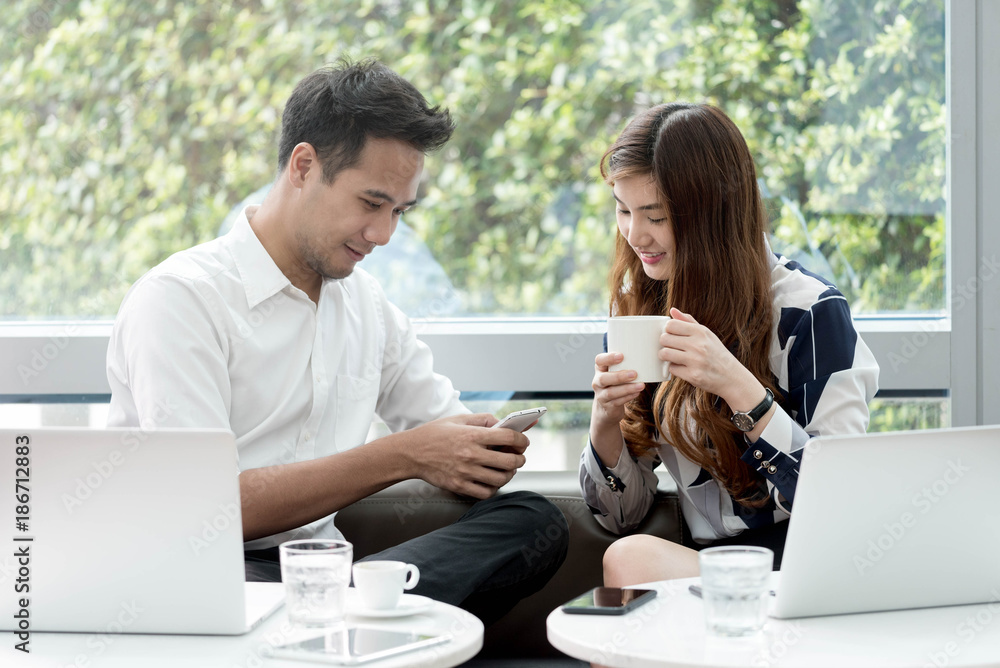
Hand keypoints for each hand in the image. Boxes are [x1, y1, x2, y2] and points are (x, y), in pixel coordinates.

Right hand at [403, 413, 527, 498]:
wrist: (410, 453)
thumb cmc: (434, 434)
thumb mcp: (458, 419)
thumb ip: (483, 419)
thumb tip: (504, 424)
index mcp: (472, 435)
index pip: (509, 438)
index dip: (522, 440)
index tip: (523, 441)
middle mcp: (471, 455)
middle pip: (509, 461)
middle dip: (520, 459)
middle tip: (518, 457)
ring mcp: (465, 472)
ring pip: (501, 479)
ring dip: (509, 474)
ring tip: (507, 469)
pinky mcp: (459, 486)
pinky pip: (486, 492)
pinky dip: (494, 488)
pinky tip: (492, 480)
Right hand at [591, 352, 645, 427]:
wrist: (607, 406)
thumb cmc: (616, 383)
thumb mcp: (616, 372)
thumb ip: (626, 364)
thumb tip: (647, 354)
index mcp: (600, 369)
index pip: (599, 360)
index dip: (608, 358)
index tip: (621, 356)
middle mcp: (597, 382)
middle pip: (603, 378)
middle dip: (619, 376)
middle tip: (634, 374)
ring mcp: (601, 395)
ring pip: (611, 392)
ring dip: (627, 388)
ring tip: (641, 385)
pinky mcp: (608, 406)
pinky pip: (617, 402)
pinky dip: (628, 397)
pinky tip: (637, 393)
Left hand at [659, 308, 759, 405]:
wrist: (732, 376)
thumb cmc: (716, 353)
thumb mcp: (707, 334)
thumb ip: (688, 322)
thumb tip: (672, 310)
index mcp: (701, 332)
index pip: (671, 325)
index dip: (668, 330)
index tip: (671, 335)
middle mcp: (698, 345)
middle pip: (664, 339)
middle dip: (664, 343)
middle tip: (671, 347)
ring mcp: (696, 361)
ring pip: (665, 353)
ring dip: (665, 356)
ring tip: (672, 357)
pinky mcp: (693, 375)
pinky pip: (672, 369)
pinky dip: (674, 369)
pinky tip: (682, 367)